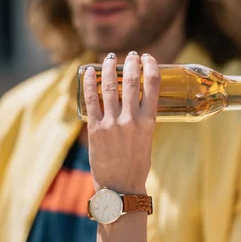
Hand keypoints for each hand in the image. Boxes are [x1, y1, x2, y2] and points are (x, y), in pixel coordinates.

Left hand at [83, 52, 160, 193]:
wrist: (120, 187)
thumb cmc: (137, 164)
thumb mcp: (147, 138)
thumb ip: (142, 118)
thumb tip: (134, 99)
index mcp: (149, 121)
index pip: (153, 84)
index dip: (151, 66)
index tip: (148, 58)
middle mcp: (131, 119)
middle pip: (131, 80)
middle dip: (131, 62)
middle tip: (131, 54)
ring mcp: (112, 123)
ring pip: (110, 86)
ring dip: (109, 68)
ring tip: (108, 58)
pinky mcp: (95, 129)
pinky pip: (91, 100)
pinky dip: (89, 83)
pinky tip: (88, 72)